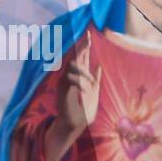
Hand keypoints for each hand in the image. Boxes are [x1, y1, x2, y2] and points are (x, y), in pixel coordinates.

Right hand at [46, 42, 99, 160]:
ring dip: (84, 72)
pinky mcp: (62, 89)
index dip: (84, 46)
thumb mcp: (94, 95)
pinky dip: (80, 83)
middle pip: (75, 57)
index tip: (89, 34)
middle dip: (82, 46)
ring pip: (72, 66)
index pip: (81, 58)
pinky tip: (85, 91)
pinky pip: (70, 79)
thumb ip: (96, 81)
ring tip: (90, 84)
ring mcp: (64, 82)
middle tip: (88, 36)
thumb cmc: (83, 112)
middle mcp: (70, 77)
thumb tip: (99, 67)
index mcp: (79, 78)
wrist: (74, 126)